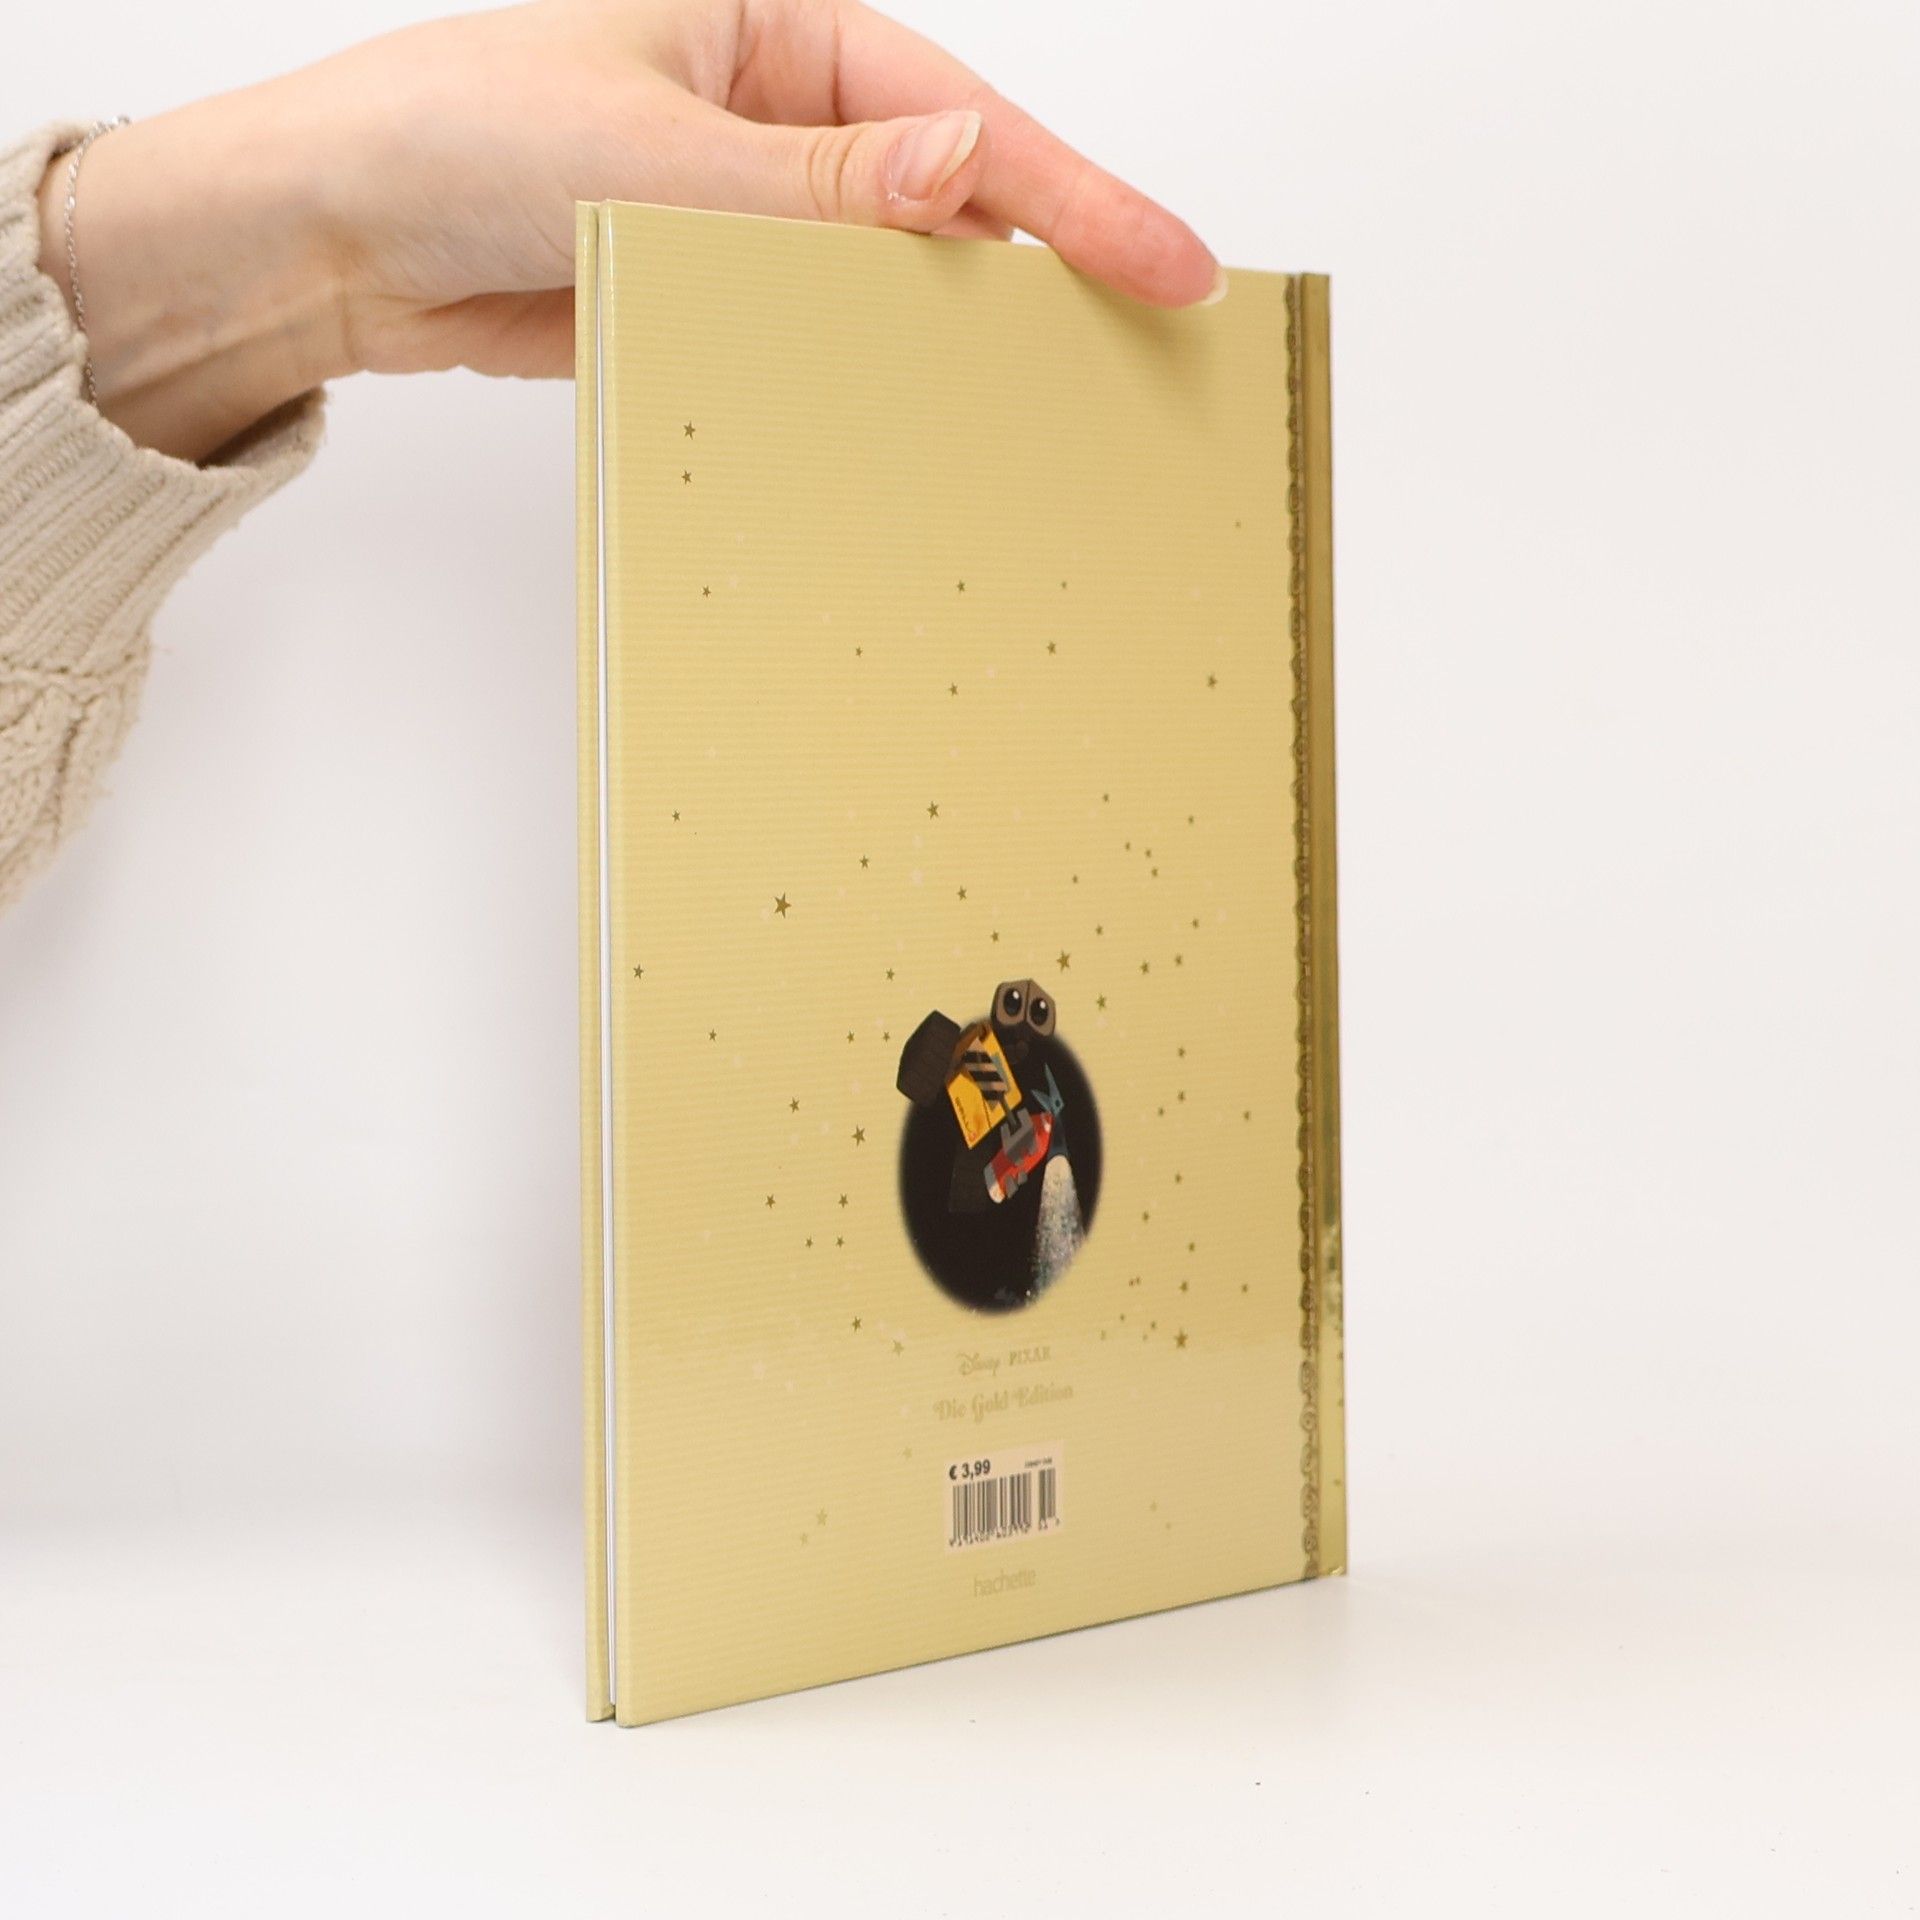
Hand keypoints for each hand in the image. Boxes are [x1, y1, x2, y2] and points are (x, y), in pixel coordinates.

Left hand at [36, 0, 1222, 462]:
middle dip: (1049, 272)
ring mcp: (755, 220)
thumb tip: (958, 160)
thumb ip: (808, 180)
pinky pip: (823, 341)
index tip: (1168, 264)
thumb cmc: (452, 135)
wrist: (336, 237)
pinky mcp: (718, 299)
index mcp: (778, 35)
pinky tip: (920, 422)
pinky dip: (871, 381)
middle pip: (954, 203)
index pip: (962, 122)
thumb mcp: (644, 148)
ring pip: (895, 285)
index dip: (1076, 197)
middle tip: (1152, 349)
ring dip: (959, 341)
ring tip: (1053, 407)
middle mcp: (779, 124)